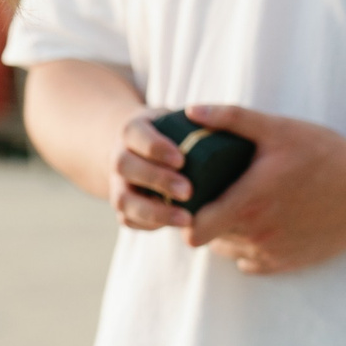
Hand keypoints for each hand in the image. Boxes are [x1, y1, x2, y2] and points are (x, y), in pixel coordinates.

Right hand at [108, 106, 194, 233]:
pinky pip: (128, 219)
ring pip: (122, 199)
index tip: (181, 160)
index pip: (135, 134)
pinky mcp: (123, 205)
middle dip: (157, 179)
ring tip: (186, 218)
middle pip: (125, 166)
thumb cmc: (170, 134)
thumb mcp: (176, 121)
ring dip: (154, 211)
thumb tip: (227, 129)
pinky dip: (151, 225)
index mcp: (132, 130)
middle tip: (188, 191)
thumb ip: (194, 125)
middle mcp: (119, 155)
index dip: (155, 147)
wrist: (140, 150)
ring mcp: (117, 183)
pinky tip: (176, 225)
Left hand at [180, 103, 345, 274]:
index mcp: (247, 204)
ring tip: (236, 207)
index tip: (188, 198)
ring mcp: (273, 252)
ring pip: (230, 251)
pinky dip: (249, 247)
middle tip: (210, 195)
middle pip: (209, 239)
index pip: (195, 229)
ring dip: (226, 233)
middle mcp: (256, 235)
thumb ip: (231, 118)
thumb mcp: (277, 129)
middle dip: (204, 219)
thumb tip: (191, 109)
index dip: (184, 216)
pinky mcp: (290, 262)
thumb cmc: (324, 155)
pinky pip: (253, 263)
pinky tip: (259, 224)